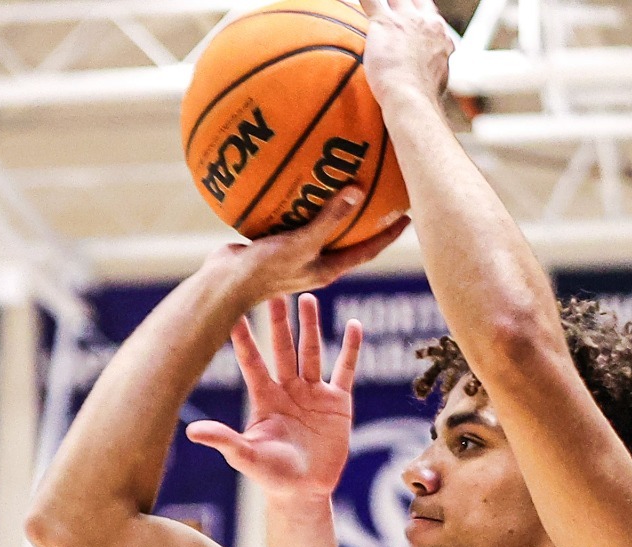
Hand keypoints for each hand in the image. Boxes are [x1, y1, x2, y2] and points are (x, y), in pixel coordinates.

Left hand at [187, 294, 360, 502]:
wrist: (304, 492)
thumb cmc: (271, 476)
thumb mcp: (246, 456)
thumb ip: (223, 440)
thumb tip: (191, 432)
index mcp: (265, 398)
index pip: (252, 362)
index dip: (244, 338)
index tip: (234, 312)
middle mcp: (288, 389)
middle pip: (282, 347)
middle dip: (278, 321)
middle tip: (274, 289)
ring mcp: (313, 393)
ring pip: (312, 351)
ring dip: (311, 326)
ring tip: (309, 298)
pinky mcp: (338, 402)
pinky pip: (345, 370)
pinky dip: (350, 348)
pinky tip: (354, 325)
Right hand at [209, 188, 410, 304]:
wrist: (223, 283)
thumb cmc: (265, 271)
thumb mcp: (302, 244)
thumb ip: (328, 220)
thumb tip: (357, 191)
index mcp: (328, 268)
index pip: (368, 250)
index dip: (389, 234)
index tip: (408, 216)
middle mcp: (315, 262)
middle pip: (349, 237)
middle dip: (365, 219)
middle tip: (382, 193)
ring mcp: (294, 253)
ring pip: (320, 226)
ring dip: (331, 207)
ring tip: (342, 179)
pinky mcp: (274, 243)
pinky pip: (293, 218)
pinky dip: (298, 201)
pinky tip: (296, 178)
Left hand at [361, 0, 452, 108]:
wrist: (413, 98)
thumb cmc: (420, 98)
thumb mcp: (434, 79)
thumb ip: (428, 68)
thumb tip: (422, 78)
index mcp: (439, 35)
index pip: (429, 13)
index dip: (417, 12)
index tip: (408, 16)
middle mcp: (426, 22)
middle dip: (402, 2)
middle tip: (391, 8)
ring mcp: (406, 20)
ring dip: (383, 4)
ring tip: (372, 7)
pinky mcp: (385, 22)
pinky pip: (370, 0)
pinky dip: (360, 1)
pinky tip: (348, 2)